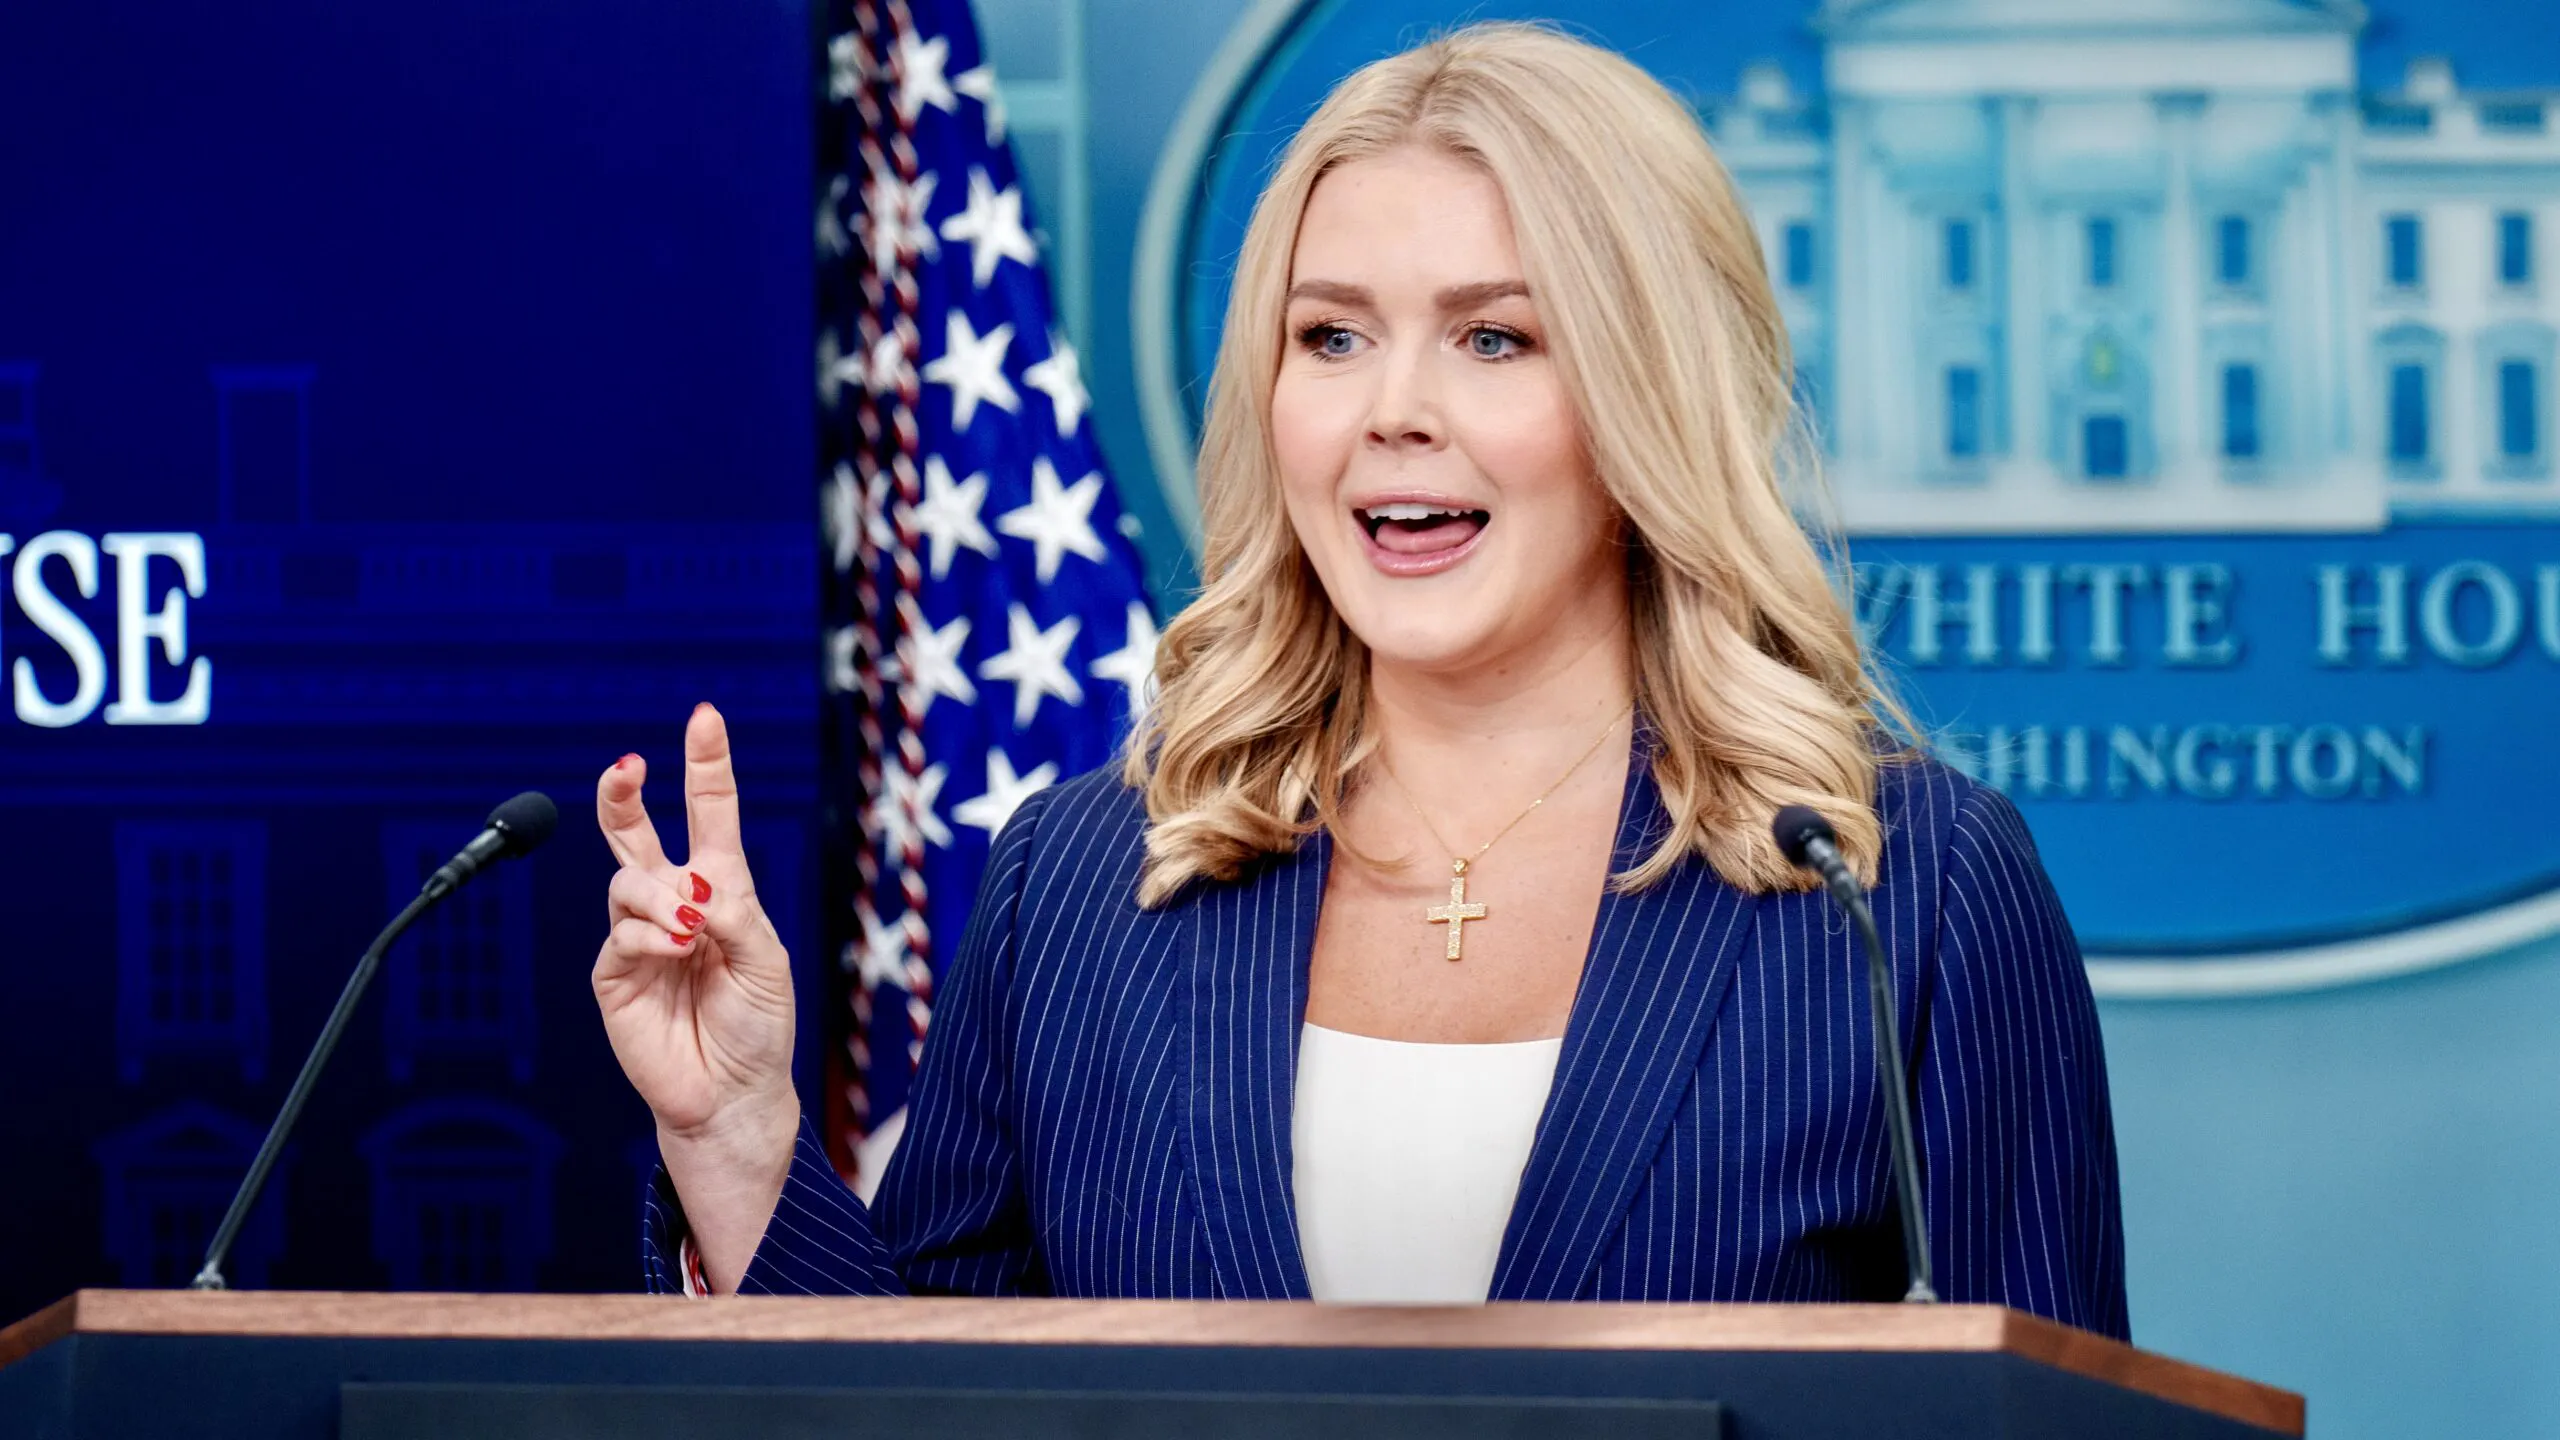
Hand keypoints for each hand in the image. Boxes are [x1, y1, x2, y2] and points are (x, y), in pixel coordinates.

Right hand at [592, 702, 798, 1288]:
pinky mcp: (614, 973)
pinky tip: (677, 951)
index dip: (705, 767)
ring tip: (691, 931)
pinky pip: (621, 934)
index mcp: (722, 890)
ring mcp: (640, 936)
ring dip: (661, 897)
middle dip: (624, 794)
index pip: (711, 815)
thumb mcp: (766, 962)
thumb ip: (735, 916)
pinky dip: (651, 936)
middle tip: (627, 765)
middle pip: (636, 834)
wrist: (730, 1093)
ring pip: (629, 883)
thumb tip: (694, 889)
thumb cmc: (758, 1026)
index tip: (704, 717)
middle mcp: (675, 903)